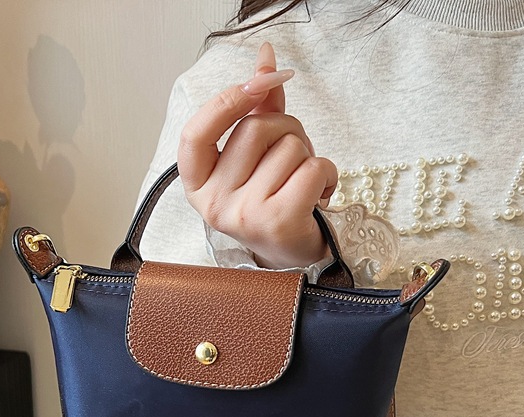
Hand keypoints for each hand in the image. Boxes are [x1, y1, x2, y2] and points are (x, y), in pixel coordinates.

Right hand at [178, 42, 336, 268]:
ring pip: (288, 147)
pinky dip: (327, 173)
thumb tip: (266, 56)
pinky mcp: (279, 223)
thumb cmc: (272, 198)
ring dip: (308, 155)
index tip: (257, 86)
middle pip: (255, 130)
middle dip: (286, 130)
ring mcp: (245, 215)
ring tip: (302, 182)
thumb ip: (258, 106)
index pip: (196, 133)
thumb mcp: (256, 154)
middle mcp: (215, 203)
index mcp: (198, 184)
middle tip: (292, 158)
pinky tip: (319, 193)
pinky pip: (312, 168)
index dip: (227, 102)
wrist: (293, 253)